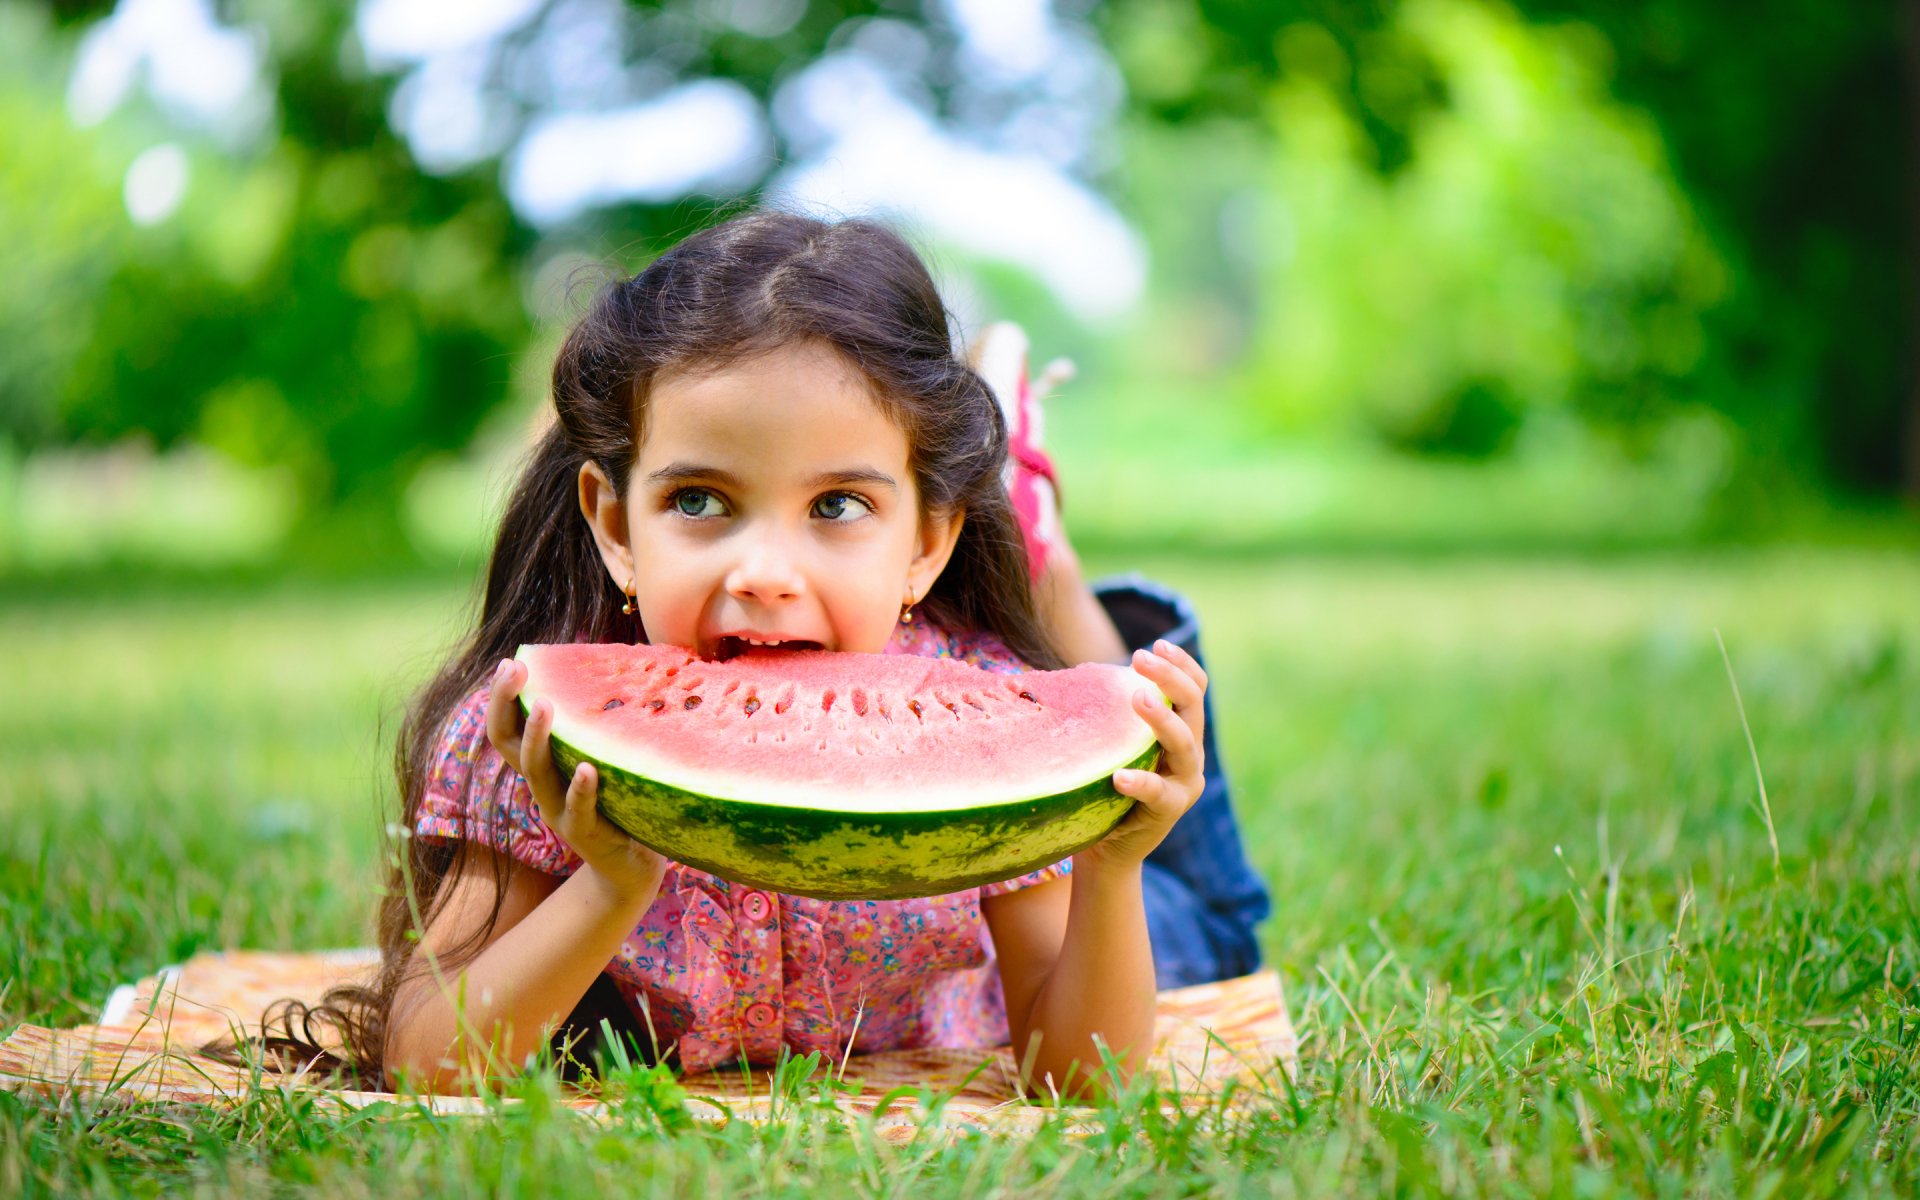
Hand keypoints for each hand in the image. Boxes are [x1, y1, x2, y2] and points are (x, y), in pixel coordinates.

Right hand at [486, 659, 668, 903]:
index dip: (501, 698)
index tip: (510, 662)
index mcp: (542, 767)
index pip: (506, 728)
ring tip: (544, 706)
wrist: (630, 868)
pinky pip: (578, 811)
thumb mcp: (599, 760)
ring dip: (537, 739)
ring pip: (537, 773)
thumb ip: (593, 728)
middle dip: (505, 704)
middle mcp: (542, 787)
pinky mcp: (586, 835)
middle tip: (513, 669)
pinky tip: (588, 769)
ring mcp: (559, 812)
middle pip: (508, 744)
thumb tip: (612, 667)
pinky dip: (581, 789)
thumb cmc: (617, 803)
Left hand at [1078, 640, 1207, 874]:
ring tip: (1138, 697)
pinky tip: (1120, 776)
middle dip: (1170, 677)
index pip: (1196, 688)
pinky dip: (1140, 782)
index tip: (1156, 642)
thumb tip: (1086, 670)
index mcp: (1183, 732)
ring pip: (1185, 744)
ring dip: (1162, 719)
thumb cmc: (1107, 787)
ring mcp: (1184, 783)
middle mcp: (1191, 754)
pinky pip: (1157, 793)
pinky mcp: (1169, 811)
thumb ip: (1116, 716)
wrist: (1109, 848)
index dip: (1182, 664)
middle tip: (1140, 656)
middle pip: (1193, 706)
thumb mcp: (1116, 744)